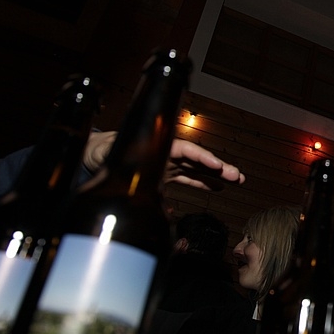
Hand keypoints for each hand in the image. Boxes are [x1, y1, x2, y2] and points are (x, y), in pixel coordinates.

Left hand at [83, 130, 245, 189]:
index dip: (202, 157)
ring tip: (237, 180)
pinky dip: (204, 182)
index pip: (185, 149)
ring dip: (217, 175)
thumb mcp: (106, 152)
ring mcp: (168, 164)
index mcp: (157, 145)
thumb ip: (120, 161)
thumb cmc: (101, 150)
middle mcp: (166, 153)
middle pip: (197, 158)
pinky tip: (218, 188)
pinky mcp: (165, 174)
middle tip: (237, 176)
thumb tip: (129, 171)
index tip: (217, 166)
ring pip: (197, 168)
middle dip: (219, 167)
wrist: (96, 156)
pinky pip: (189, 178)